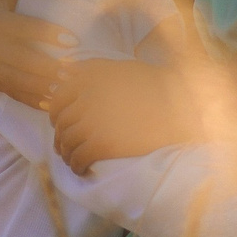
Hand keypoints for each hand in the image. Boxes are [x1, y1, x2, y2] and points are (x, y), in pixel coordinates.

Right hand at [0, 0, 63, 104]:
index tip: (73, 40)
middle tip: (75, 71)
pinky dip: (33, 100)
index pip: (25, 29)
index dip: (49, 35)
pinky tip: (53, 105)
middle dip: (49, 68)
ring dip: (44, 87)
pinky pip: (14, 93)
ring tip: (68, 90)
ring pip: (20, 80)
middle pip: (24, 60)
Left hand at [50, 59, 205, 173]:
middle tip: (65, 147)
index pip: (58, 100)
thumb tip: (67, 72)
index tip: (61, 125)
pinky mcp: (101, 144)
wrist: (180, 106)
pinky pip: (78, 158)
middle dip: (60, 137)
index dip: (56, 116)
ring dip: (67, 154)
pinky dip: (77, 166)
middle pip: (61, 123)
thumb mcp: (121, 67)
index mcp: (88, 77)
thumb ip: (93, 70)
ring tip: (74, 161)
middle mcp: (85, 97)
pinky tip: (83, 169)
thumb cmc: (156, 85)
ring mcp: (91, 122)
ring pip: (67, 142)